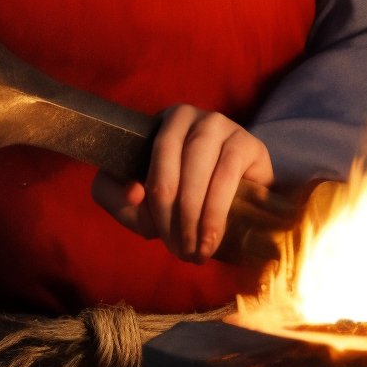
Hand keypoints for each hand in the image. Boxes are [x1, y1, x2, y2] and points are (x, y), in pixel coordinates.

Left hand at [91, 105, 272, 262]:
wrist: (240, 209)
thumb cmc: (182, 202)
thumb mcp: (141, 206)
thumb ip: (117, 198)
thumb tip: (133, 193)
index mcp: (155, 125)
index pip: (143, 158)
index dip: (148, 201)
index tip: (152, 234)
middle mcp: (187, 116)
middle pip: (169, 162)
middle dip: (170, 212)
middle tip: (177, 250)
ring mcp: (221, 124)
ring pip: (197, 168)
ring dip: (193, 216)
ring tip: (194, 250)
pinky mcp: (249, 143)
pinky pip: (227, 175)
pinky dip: (215, 211)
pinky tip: (212, 238)